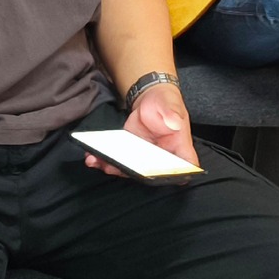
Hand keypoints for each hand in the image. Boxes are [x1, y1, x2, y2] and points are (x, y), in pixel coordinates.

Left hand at [84, 84, 198, 176]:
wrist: (151, 100)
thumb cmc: (166, 103)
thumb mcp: (170, 104)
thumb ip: (172, 113)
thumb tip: (174, 122)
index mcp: (179, 147)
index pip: (185, 167)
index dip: (175, 176)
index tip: (157, 177)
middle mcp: (163, 158)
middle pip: (151, 173)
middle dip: (131, 173)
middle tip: (115, 167)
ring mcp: (145, 157)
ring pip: (131, 170)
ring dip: (113, 167)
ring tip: (96, 161)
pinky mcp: (129, 153)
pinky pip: (119, 161)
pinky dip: (105, 160)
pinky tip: (93, 156)